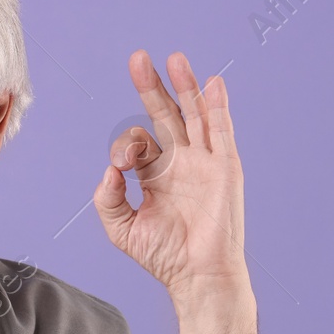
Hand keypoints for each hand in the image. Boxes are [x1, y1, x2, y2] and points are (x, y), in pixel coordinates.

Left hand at [94, 49, 251, 299]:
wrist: (197, 275)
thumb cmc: (164, 256)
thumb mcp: (122, 228)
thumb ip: (108, 199)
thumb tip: (111, 169)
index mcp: (157, 175)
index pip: (139, 143)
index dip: (126, 147)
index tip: (123, 166)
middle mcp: (181, 163)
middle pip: (166, 115)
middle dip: (152, 87)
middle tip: (138, 58)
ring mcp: (205, 163)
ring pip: (194, 115)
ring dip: (185, 86)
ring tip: (175, 58)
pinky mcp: (225, 168)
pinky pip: (221, 131)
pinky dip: (217, 107)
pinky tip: (212, 83)